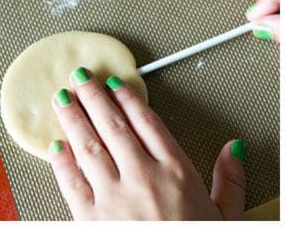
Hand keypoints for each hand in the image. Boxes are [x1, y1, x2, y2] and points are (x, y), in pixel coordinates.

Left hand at [49, 70, 244, 219]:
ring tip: (61, 98)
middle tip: (80, 77)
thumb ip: (230, 180)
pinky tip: (55, 145)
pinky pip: (71, 182)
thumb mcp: (227, 217)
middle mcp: (142, 178)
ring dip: (72, 118)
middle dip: (92, 96)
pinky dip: (61, 161)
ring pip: (87, 145)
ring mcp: (114, 198)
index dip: (127, 97)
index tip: (115, 83)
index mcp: (176, 173)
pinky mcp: (91, 219)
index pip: (146, 121)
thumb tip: (233, 149)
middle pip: (111, 125)